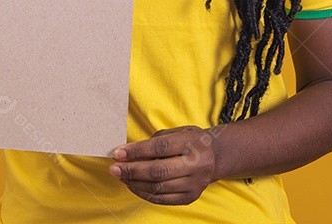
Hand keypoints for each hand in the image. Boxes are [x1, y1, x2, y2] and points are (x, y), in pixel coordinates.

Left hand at [108, 125, 222, 205]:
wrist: (216, 156)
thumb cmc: (191, 141)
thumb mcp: (177, 132)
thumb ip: (155, 142)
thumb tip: (128, 153)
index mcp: (193, 142)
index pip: (161, 147)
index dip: (137, 151)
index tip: (119, 153)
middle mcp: (197, 164)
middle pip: (159, 171)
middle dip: (132, 170)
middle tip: (114, 168)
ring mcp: (195, 183)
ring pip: (159, 187)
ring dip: (135, 183)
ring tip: (121, 176)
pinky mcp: (191, 197)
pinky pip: (163, 199)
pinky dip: (144, 193)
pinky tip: (133, 185)